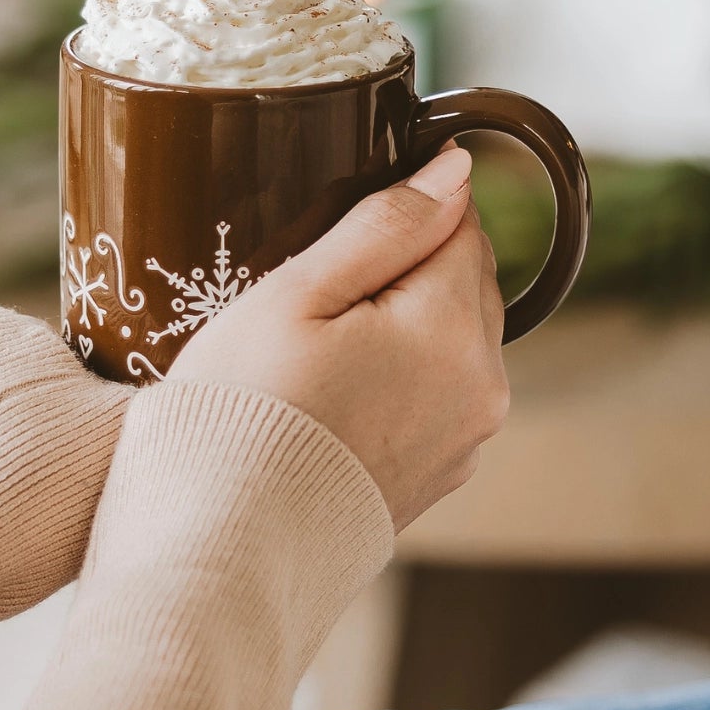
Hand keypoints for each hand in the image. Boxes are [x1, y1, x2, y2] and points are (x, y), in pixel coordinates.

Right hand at [167, 147, 507, 530]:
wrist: (227, 539)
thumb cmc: (243, 409)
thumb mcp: (295, 293)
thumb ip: (385, 225)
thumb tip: (457, 169)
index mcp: (450, 328)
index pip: (460, 226)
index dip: (398, 219)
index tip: (336, 239)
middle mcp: (482, 386)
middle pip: (466, 283)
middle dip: (408, 270)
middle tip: (318, 296)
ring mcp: (466, 439)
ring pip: (455, 341)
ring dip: (407, 327)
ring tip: (320, 351)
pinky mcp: (441, 475)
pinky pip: (438, 398)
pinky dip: (400, 382)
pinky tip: (335, 397)